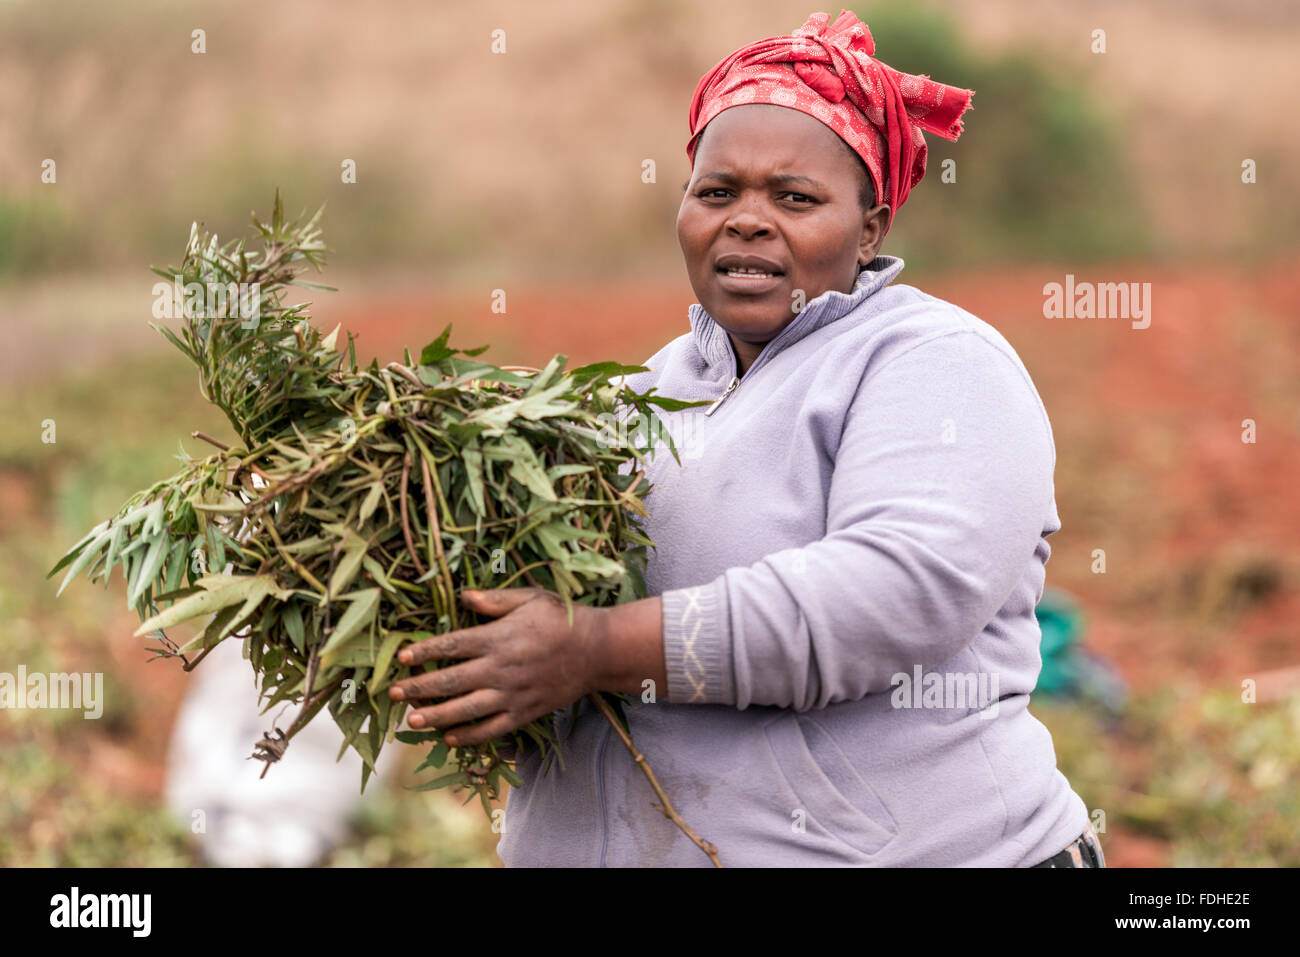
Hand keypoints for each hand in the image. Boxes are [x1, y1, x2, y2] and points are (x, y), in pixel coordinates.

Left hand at [388, 587, 605, 747]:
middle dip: (419, 688)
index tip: (403, 657)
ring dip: (437, 716)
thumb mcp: (531, 598)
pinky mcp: (524, 712)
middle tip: (394, 694)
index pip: (452, 645)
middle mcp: (501, 668)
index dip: (425, 652)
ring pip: (466, 709)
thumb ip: (495, 600)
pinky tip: (451, 738)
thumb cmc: (562, 619)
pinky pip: (491, 728)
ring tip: (412, 721)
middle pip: (451, 681)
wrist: (597, 651)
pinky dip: (469, 736)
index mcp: (499, 638)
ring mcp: (512, 694)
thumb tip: (464, 596)